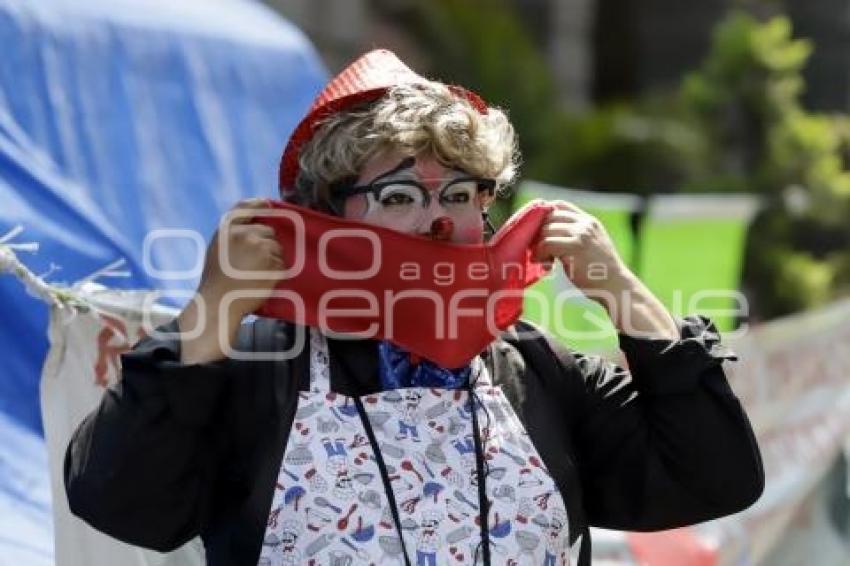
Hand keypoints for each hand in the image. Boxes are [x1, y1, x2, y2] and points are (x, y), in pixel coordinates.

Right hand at [177, 198, 283, 362]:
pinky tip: (263, 279)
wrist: (220, 301)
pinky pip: (282, 263)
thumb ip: (233, 234)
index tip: (266, 204)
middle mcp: (246, 234)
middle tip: (254, 260)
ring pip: (277, 247)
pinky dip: (277, 270)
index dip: (258, 204)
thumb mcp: (217, 248)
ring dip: (272, 257)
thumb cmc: (216, 278)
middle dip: (266, 242)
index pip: (246, 208)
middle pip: (268, 231)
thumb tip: (254, 225)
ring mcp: (263, 248)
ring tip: (257, 272)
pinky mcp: (274, 264)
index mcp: (228, 229)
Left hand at [532, 200, 626, 291]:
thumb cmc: (600, 271)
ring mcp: (581, 234)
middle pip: (550, 217)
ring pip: (546, 230)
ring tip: (542, 258)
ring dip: (538, 246)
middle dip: (539, 232)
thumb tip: (546, 233)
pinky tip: (545, 264)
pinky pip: (547, 244)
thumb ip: (575, 235)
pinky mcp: (575, 247)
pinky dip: (540, 254)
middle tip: (538, 249)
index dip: (545, 214)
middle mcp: (586, 224)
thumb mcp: (591, 245)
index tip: (538, 231)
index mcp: (590, 222)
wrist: (615, 286)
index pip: (561, 205)